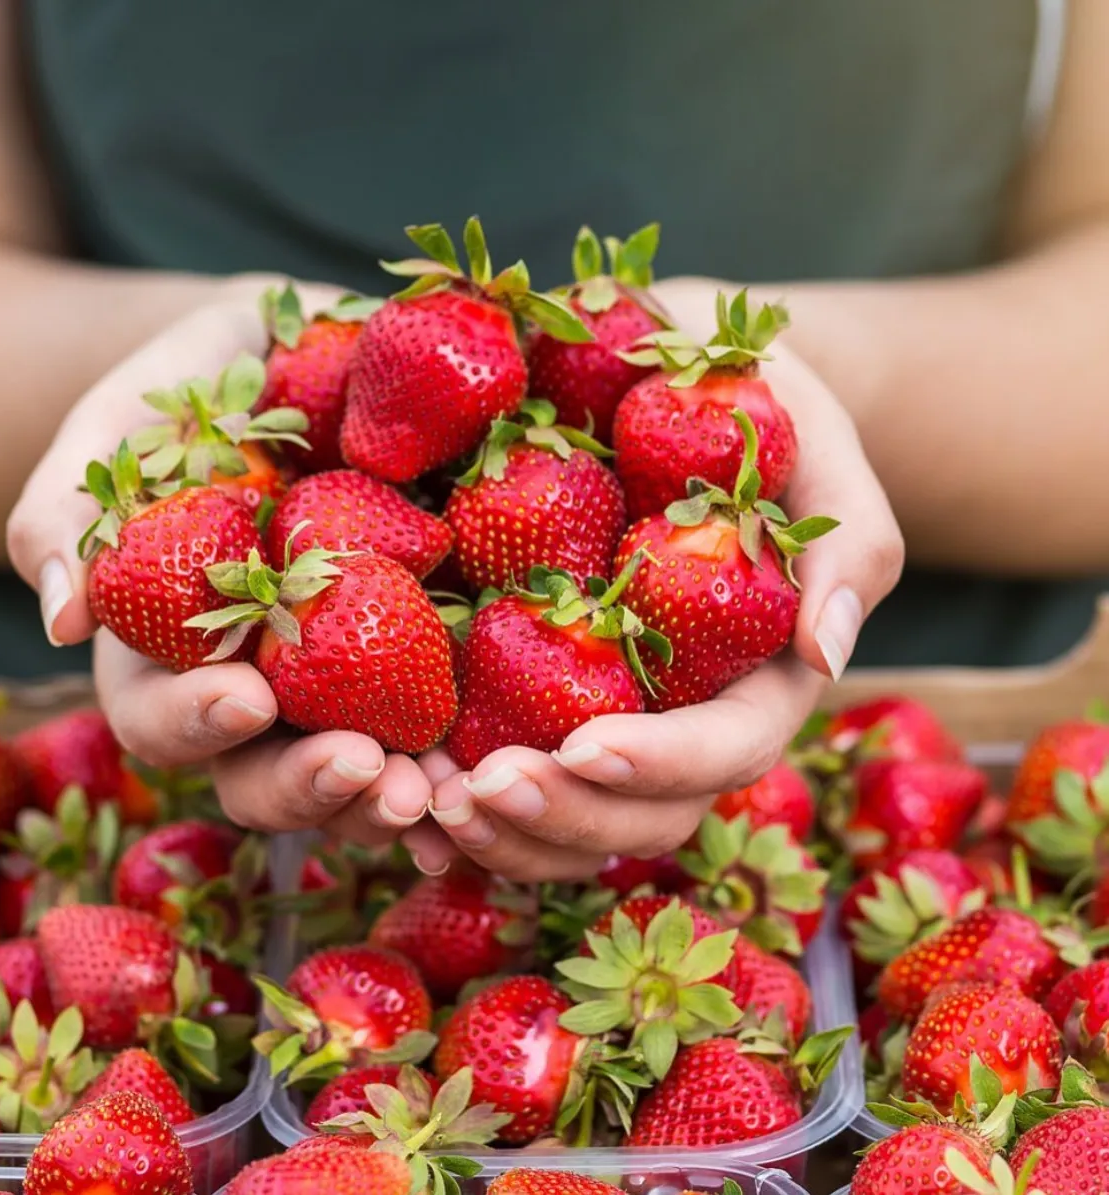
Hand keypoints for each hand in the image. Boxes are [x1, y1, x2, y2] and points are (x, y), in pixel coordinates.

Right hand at [6, 275, 433, 843]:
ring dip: (391, 799)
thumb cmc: (195, 387)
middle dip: (307, 785)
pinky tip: (492, 771)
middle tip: (361, 769)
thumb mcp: (125, 420)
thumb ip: (74, 507)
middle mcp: (259, 683)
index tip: (246, 697)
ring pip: (355, 773)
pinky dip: (460, 759)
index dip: (195, 722)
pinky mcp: (425, 653)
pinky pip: (439, 722)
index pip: (161, 715)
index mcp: (170, 647)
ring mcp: (345, 677)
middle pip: (262, 774)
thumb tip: (62, 618)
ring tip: (437, 794)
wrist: (304, 357)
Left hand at [413, 303, 903, 881]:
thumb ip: (848, 543)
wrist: (663, 378)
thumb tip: (829, 651)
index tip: (583, 747)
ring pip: (569, 823)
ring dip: (498, 834)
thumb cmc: (751, 407)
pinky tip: (398, 793)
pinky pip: (502, 776)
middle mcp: (678, 716)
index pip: (725, 748)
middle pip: (641, 814)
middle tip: (477, 791)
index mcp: (754, 675)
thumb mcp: (812, 445)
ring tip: (421, 801)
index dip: (661, 764)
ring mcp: (605, 715)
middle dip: (563, 818)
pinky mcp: (532, 694)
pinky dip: (452, 805)